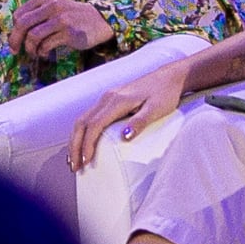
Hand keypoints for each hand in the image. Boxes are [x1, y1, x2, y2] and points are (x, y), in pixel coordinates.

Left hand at [8, 0, 116, 59]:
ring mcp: (61, 18)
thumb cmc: (71, 17)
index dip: (14, 29)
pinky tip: (45, 53)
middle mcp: (52, 5)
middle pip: (22, 24)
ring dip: (30, 49)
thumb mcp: (53, 7)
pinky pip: (46, 45)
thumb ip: (35, 15)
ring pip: (33, 36)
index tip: (16, 39)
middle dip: (15, 40)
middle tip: (15, 50)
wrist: (99, 20)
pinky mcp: (68, 32)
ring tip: (35, 52)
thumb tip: (14, 34)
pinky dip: (42, 52)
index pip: (19, 14)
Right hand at [65, 60, 190, 171]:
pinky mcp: (109, 100)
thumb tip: (124, 138)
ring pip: (82, 120)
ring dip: (75, 141)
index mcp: (117, 101)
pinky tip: (82, 144)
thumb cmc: (166, 94)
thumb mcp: (157, 109)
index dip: (87, 144)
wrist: (170, 76)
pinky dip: (81, 133)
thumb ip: (140, 123)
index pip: (94, 125)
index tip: (85, 161)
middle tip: (75, 167)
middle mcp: (107, 98)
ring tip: (74, 160)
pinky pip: (88, 117)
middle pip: (81, 123)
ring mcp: (106, 98)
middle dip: (75, 146)